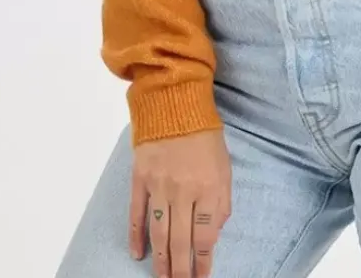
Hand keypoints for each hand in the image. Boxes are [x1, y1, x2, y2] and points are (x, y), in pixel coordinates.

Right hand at [130, 127, 231, 276]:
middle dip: (181, 270)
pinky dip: (137, 235)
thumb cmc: (204, 134)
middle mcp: (183, 191)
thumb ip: (221, 200)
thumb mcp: (224, 166)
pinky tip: (138, 253)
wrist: (175, 101)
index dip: (203, 261)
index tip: (201, 277)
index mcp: (208, 187)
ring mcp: (159, 186)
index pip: (205, 236)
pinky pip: (137, 213)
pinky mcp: (140, 178)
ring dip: (161, 260)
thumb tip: (215, 232)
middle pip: (180, 241)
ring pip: (159, 233)